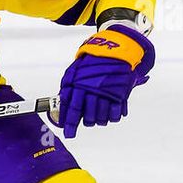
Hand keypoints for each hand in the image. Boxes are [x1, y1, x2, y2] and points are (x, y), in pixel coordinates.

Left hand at [55, 24, 154, 138]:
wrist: (115, 48)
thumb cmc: (92, 60)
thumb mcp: (74, 71)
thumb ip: (68, 88)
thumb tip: (61, 105)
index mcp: (79, 84)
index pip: (73, 109)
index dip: (70, 123)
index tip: (68, 134)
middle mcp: (93, 90)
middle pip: (88, 116)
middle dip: (86, 122)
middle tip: (87, 121)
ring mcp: (107, 92)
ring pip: (102, 118)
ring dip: (99, 120)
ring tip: (98, 117)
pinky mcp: (121, 93)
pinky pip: (116, 114)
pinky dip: (112, 117)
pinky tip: (110, 114)